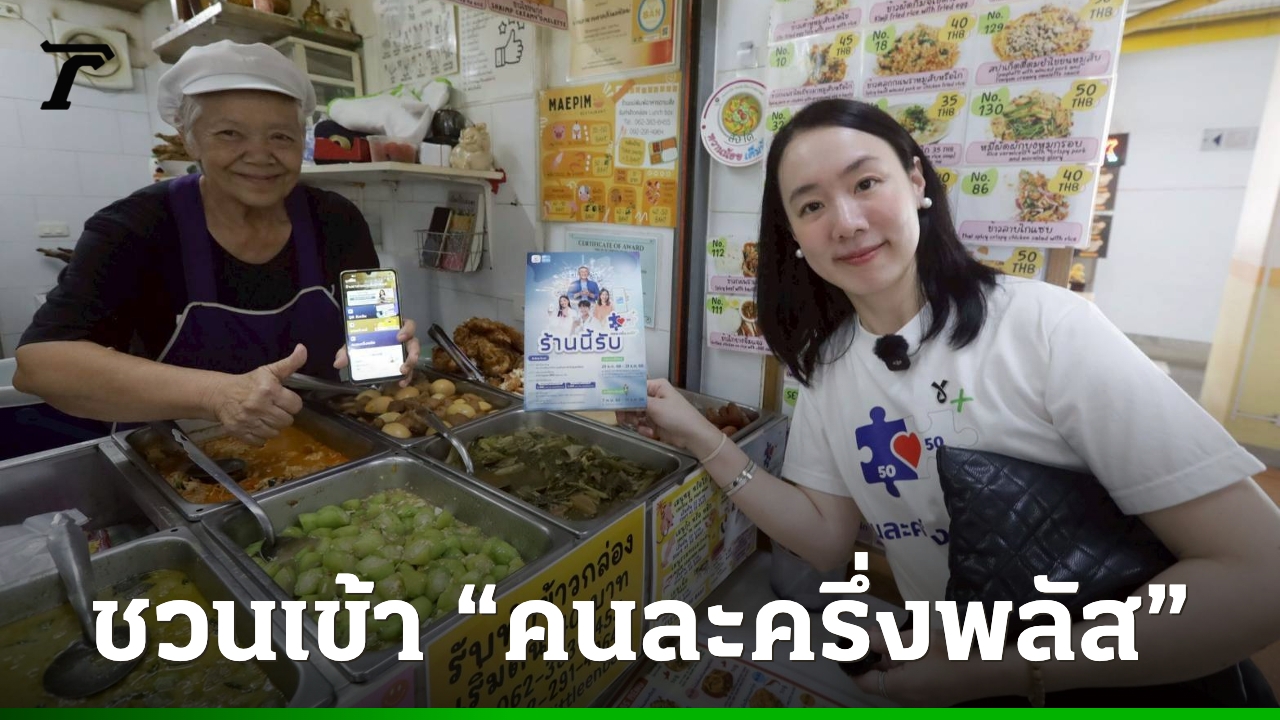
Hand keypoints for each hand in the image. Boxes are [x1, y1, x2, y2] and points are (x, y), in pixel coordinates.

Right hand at [209, 344, 306, 445]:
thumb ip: (290, 363)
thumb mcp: (269, 371)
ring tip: (265, 417)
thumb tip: (303, 349)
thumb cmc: (248, 383)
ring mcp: (249, 421)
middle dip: (283, 416)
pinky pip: (261, 442)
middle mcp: (259, 407)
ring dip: (272, 427)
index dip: (292, 403)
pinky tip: (256, 425)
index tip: (284, 400)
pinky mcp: (240, 433)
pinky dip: (260, 436)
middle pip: (287, 421)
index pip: (296, 405)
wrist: (220, 395)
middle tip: (274, 409)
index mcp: (269, 390)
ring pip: (275, 433)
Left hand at [334, 318, 421, 386]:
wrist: (363, 350)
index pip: (408, 325)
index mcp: (394, 328)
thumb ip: (346, 351)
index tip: (399, 337)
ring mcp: (405, 352)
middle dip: (412, 353)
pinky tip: (401, 383)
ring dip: (410, 366)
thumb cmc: (363, 341)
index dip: (407, 330)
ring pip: (414, 357)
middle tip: (404, 363)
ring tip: (402, 374)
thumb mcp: (354, 343)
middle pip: (415, 342)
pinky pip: (409, 370)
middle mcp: (403, 339)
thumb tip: (338, 363)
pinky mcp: (404, 363)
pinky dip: (406, 377)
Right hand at [616, 379, 720, 456]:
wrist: (692, 435)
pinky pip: (641, 424)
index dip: (623, 394)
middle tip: (623, 420)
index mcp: (656, 386)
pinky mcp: (654, 423)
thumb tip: (619, 393)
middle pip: (632, 401)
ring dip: (636, 422)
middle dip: (628, 411)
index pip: (634, 387)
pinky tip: (651, 433)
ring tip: (641, 427)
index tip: (612, 402)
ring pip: (635, 414)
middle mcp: (654, 396)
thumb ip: (635, 400)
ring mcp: (654, 410)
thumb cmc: (676, 416)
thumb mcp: (655, 406)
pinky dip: (643, 429)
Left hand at [849, 627, 1009, 706]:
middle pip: (880, 680)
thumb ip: (885, 641)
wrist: (994, 670)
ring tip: (900, 637)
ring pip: (897, 680)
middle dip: (877, 657)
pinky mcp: (936, 697)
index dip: (855, 663)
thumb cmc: (953, 653)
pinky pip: (913, 682)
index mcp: (900, 689)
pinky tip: (918, 648)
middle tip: (878, 633)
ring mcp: (924, 701)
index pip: (863, 682)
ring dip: (894, 659)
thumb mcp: (915, 641)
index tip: (851, 644)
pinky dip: (909, 666)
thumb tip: (861, 639)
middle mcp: (909, 701)